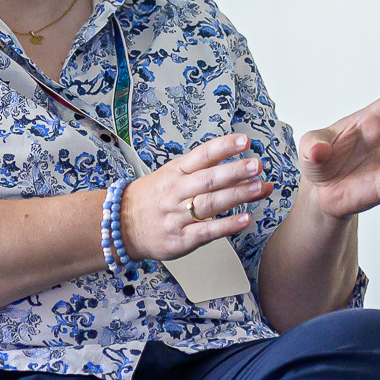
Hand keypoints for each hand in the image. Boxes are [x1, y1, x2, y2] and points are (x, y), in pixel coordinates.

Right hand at [119, 134, 267, 261]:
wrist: (120, 226)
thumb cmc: (151, 199)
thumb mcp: (171, 176)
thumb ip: (203, 172)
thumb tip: (240, 166)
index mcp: (175, 172)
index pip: (201, 155)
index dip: (223, 147)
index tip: (244, 141)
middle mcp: (176, 192)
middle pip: (208, 179)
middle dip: (235, 171)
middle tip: (256, 165)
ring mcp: (177, 216)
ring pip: (210, 203)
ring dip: (237, 195)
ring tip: (260, 188)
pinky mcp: (181, 239)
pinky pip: (207, 231)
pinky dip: (227, 225)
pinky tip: (245, 219)